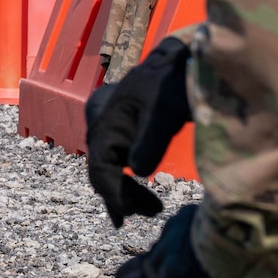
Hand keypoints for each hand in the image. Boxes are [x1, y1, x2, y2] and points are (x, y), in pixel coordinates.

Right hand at [85, 35, 191, 226]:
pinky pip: (113, 161)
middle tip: (151, 211)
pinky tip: (134, 199)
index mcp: (106, 119)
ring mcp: (106, 127)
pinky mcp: (117, 131)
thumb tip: (138, 171)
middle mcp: (99, 124)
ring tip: (147, 209)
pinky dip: (123, 181)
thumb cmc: (174, 85)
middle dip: (122, 196)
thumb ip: (153, 139)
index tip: (134, 212)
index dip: (115, 193)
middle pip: (101, 171)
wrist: (178, 64)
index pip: (100, 167)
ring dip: (123, 191)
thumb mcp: (167, 111)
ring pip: (106, 168)